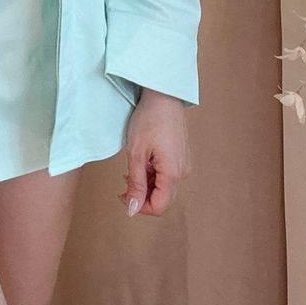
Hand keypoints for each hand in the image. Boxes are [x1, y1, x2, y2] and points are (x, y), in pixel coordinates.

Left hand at [122, 89, 190, 216]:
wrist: (163, 95)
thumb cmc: (149, 119)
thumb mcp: (136, 153)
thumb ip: (135, 184)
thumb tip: (132, 210)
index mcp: (173, 173)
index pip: (159, 206)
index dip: (139, 207)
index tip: (123, 196)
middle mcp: (182, 171)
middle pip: (162, 198)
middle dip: (141, 195)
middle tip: (124, 182)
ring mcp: (182, 164)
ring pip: (163, 187)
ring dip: (145, 184)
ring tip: (131, 169)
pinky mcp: (180, 156)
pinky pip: (166, 175)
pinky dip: (152, 174)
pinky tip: (141, 163)